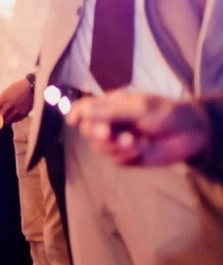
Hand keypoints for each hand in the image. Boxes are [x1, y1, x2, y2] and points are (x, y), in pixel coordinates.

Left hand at [0, 76, 33, 127]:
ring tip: (3, 117)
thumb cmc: (18, 87)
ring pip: (6, 121)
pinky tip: (11, 115)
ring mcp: (17, 111)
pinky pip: (15, 121)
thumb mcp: (5, 92)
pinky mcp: (24, 114)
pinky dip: (12, 119)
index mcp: (3, 99)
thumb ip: (0, 101)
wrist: (32, 87)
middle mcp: (10, 106)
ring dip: (3, 120)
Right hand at [67, 90, 212, 166]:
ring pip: (99, 146)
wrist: (191, 134)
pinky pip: (115, 159)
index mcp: (110, 105)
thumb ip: (108, 111)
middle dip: (96, 131)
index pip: (85, 108)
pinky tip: (141, 148)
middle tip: (108, 132)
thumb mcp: (137, 108)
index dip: (76, 114)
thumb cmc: (165, 113)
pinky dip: (126, 154)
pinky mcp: (127, 157)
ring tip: (133, 141)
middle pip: (87, 129)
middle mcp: (111, 122)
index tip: (72, 120)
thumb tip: (80, 112)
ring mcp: (118, 140)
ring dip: (114, 145)